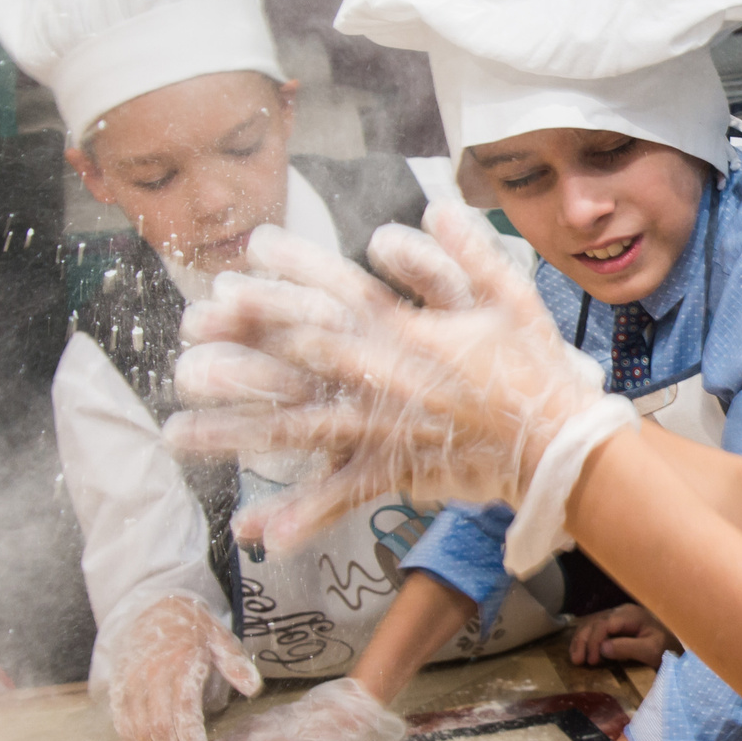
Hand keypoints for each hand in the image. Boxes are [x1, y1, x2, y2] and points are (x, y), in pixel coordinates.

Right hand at [105, 593, 262, 740]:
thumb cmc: (189, 626)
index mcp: (178, 666)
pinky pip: (123, 725)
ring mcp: (129, 685)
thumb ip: (235, 662)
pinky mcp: (117, 691)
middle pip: (159, 730)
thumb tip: (253, 688)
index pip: (183, 715)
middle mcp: (149, 678)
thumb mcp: (219, 635)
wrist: (147, 607)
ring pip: (138, 732)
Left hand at [166, 204, 612, 554]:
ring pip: (296, 428)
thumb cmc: (538, 369)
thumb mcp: (511, 296)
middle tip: (185, 343)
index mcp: (408, 330)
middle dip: (237, 348)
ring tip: (178, 433)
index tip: (244, 257)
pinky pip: (338, 495)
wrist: (564, 444)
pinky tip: (255, 532)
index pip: (338, 294)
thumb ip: (466, 251)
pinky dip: (298, 515)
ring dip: (233, 432)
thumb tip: (433, 208)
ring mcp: (383, 428)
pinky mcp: (395, 473)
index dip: (289, 272)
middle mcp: (385, 377)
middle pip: (296, 359)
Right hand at [568, 603, 678, 667]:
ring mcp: (617, 618)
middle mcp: (621, 612)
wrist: (674, 651)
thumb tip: (603, 648)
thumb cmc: (666, 650)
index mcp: (631, 615)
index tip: (591, 660)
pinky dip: (584, 641)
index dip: (594, 641)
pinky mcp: (614, 626)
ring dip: (580, 641)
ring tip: (575, 659)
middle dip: (583, 641)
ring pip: (590, 624)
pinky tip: (579, 652)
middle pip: (595, 622)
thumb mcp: (651, 651)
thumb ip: (628, 648)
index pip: (605, 623)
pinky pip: (594, 629)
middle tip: (578, 661)